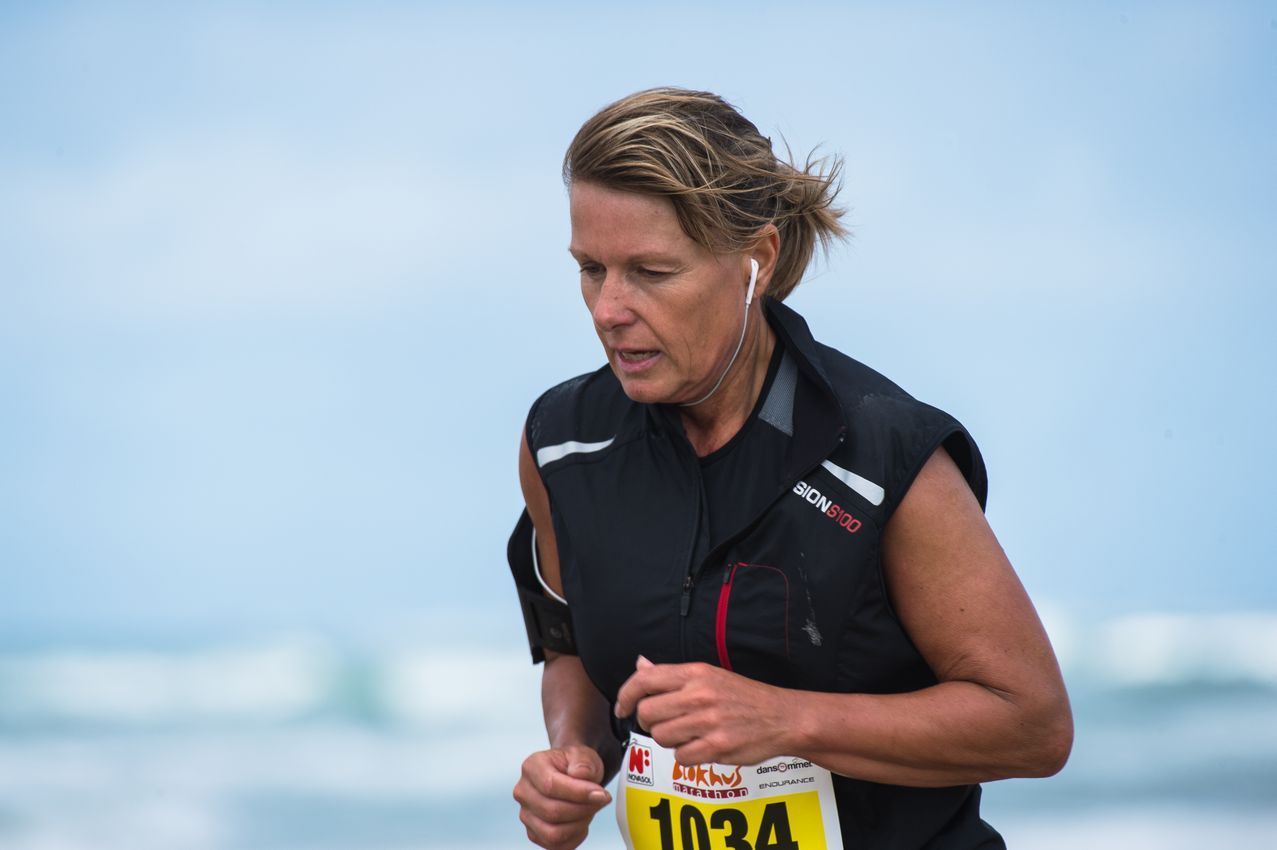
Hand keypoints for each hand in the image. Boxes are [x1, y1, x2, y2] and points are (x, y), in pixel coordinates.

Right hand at [513, 744, 611, 849]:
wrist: (571, 773)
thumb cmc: (574, 765)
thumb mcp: (583, 755)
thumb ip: (583, 763)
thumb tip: (580, 775)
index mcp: (532, 767)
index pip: (551, 786)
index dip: (579, 793)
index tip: (601, 794)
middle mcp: (524, 792)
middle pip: (552, 811)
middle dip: (583, 809)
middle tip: (600, 800)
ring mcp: (526, 815)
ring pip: (553, 833)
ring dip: (579, 824)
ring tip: (590, 810)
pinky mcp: (534, 833)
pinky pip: (555, 846)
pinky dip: (574, 837)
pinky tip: (582, 821)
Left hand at [614, 656, 791, 766]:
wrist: (782, 717)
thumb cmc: (742, 697)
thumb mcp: (708, 675)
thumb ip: (671, 675)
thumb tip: (640, 664)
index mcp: (695, 673)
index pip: (644, 680)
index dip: (625, 695)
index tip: (621, 708)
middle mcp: (699, 695)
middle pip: (647, 713)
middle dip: (649, 722)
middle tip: (665, 723)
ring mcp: (709, 722)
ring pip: (661, 737)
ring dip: (669, 740)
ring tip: (689, 734)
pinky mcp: (717, 747)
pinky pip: (681, 757)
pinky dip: (687, 756)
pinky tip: (702, 746)